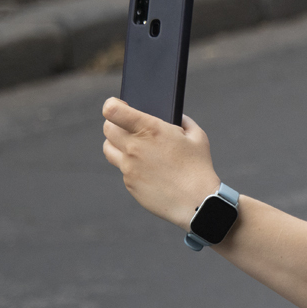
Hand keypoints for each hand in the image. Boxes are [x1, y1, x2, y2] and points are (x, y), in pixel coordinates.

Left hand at [101, 98, 220, 229]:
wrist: (197, 202)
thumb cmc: (199, 168)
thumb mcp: (197, 136)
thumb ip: (183, 121)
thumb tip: (174, 116)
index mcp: (150, 129)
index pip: (112, 111)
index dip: (112, 105)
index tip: (119, 106)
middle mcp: (134, 147)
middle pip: (107, 128)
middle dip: (114, 123)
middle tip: (126, 126)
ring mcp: (129, 167)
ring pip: (108, 148)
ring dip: (116, 144)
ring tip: (131, 146)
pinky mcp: (129, 183)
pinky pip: (122, 169)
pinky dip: (130, 166)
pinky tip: (147, 169)